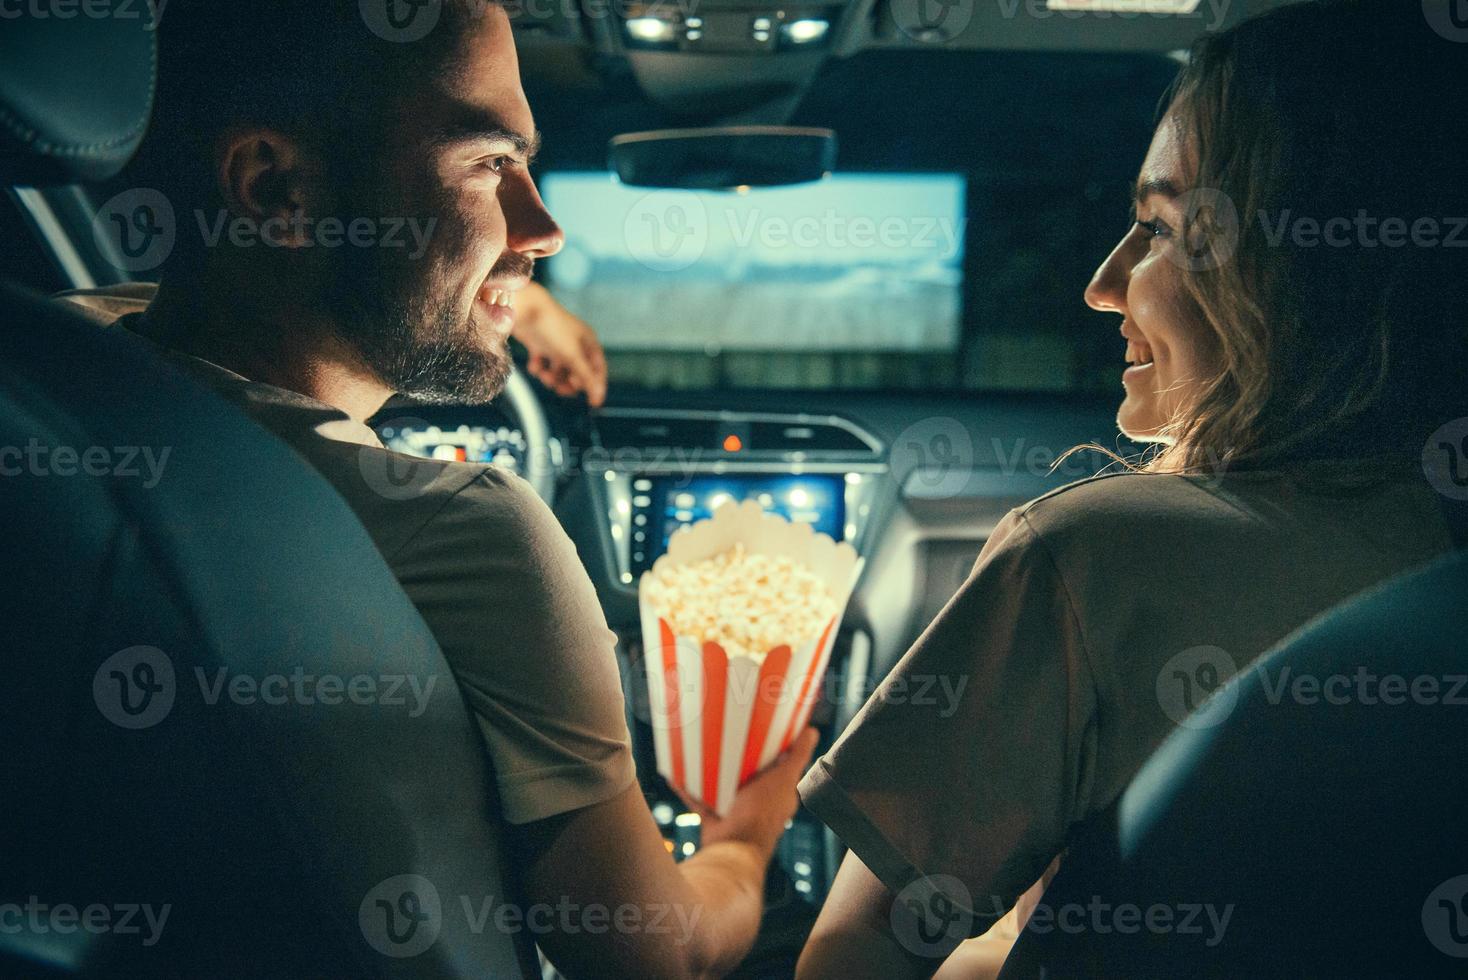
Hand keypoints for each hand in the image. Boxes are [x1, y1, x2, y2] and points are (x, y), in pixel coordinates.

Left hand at [511, 282, 607, 406]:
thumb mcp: (573, 355)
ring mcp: (556, 343)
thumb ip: (586, 377)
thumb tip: (598, 397)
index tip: (592, 402)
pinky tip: (534, 366)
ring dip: (552, 378)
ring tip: (545, 376)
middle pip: (577, 372)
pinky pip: (543, 363)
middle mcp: (574, 342)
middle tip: (561, 389)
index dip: (595, 385)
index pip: (597, 368)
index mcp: (588, 341)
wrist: (525, 308)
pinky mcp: (540, 343)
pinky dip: (539, 368)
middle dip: (569, 382)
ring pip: (559, 370)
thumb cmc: (552, 326)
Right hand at [678, 728, 819, 859]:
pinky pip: (700, 801)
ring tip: (702, 750)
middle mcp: (759, 806)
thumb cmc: (761, 814)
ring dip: (713, 774)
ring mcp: (736, 814)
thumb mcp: (783, 779)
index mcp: (779, 796)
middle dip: (739, 760)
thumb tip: (813, 730)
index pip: (780, 769)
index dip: (774, 750)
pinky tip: (679, 774)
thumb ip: (797, 757)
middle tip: (727, 734)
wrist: (732, 849)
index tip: (761, 728)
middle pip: (749, 777)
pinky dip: (690, 789)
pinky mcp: (715, 821)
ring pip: (723, 789)